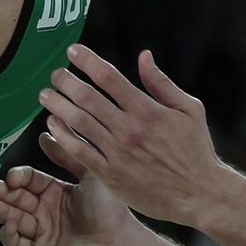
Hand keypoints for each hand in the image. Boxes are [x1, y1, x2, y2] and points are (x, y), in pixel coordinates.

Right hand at [0, 166, 138, 245]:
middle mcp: (46, 211)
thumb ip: (66, 154)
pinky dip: (8, 235)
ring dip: (0, 211)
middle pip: (15, 198)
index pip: (28, 180)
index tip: (14, 177)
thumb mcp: (88, 175)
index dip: (18, 177)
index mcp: (56, 192)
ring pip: (11, 219)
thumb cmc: (110, 210)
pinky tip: (10, 225)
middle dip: (3, 193)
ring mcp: (41, 233)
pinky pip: (16, 244)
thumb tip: (44, 133)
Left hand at [37, 45, 224, 225]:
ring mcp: (117, 153)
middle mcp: (129, 129)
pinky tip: (52, 124)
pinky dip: (62, 135)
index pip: (109, 77)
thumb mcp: (189, 110)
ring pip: (78, 122)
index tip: (73, 51)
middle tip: (55, 73)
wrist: (199, 194)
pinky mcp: (110, 174)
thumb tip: (143, 55)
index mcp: (147, 109)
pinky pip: (79, 151)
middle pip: (87, 97)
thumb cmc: (195, 149)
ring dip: (58, 105)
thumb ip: (161, 83)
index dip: (87, 60)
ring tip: (46, 94)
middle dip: (66, 81)